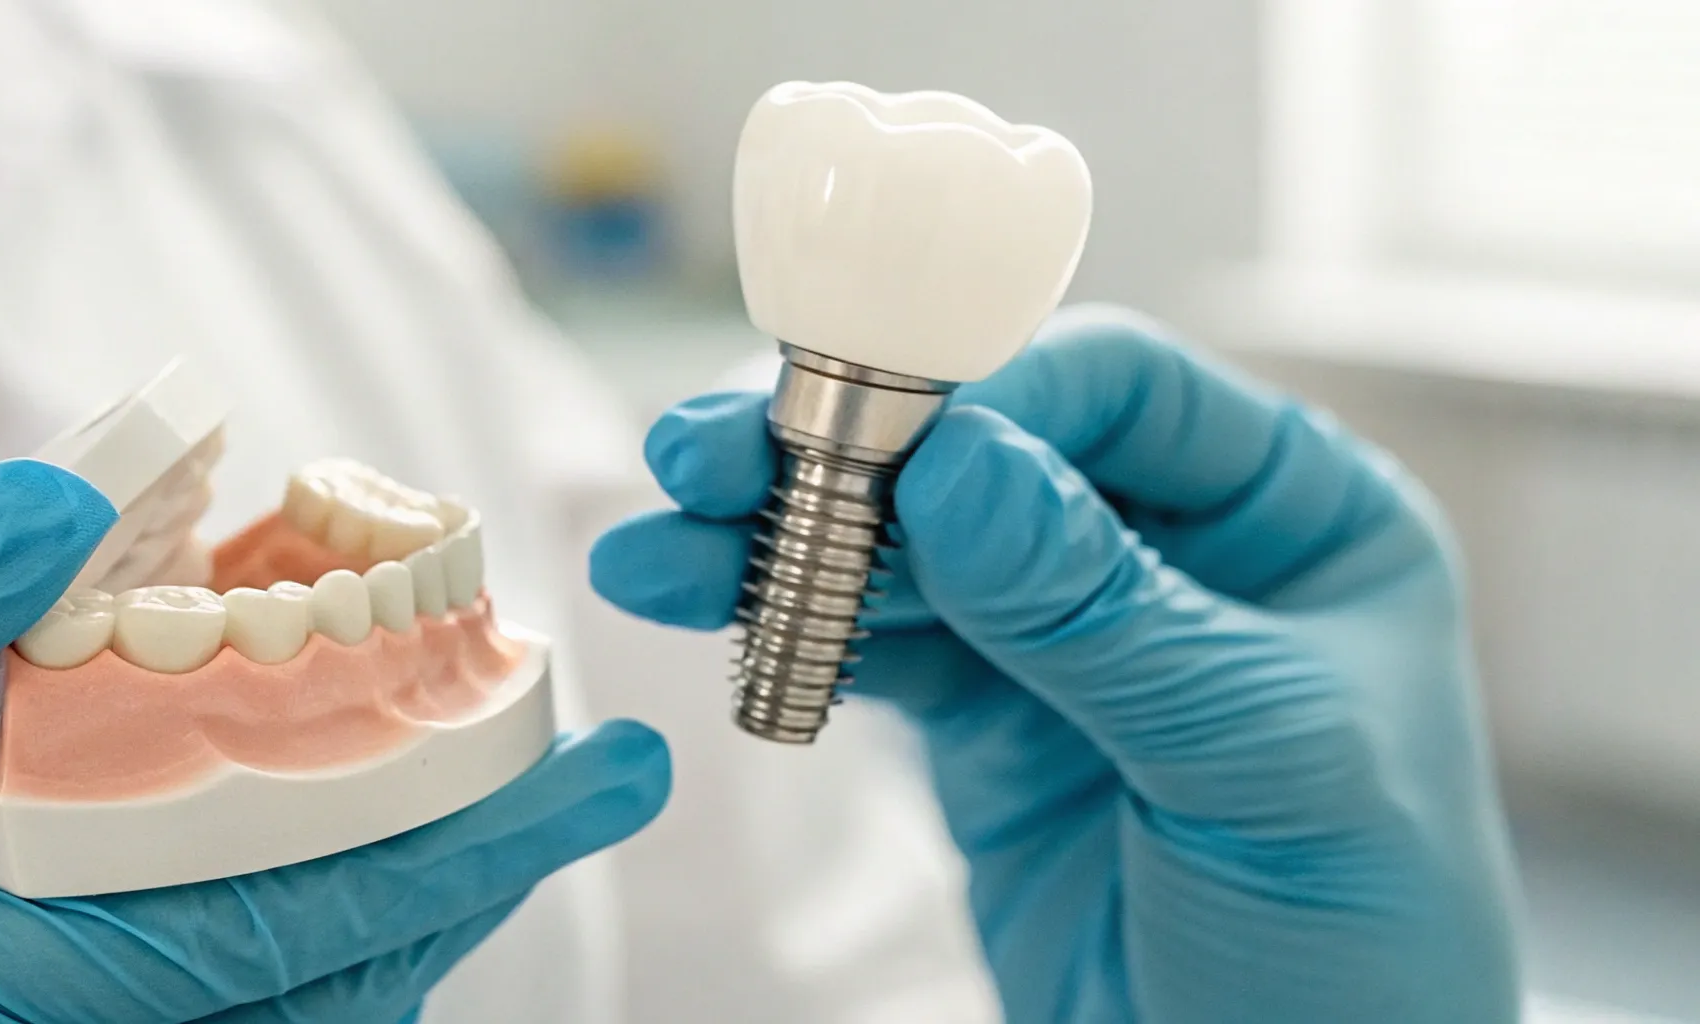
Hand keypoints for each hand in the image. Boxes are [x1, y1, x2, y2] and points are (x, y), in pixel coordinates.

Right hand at [0, 460, 668, 1022]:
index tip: (593, 776)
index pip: (285, 938)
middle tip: (584, 777)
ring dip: (402, 904)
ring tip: (486, 791)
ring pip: (284, 1012)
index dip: (459, 852)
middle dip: (471, 882)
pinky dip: (304, 923)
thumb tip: (47, 505)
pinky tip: (334, 829)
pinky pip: (212, 1005)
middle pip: (326, 993)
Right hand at [591, 307, 1520, 1022]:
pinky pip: (879, 647)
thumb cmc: (1363, 943)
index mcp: (1295, 511)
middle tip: (701, 454)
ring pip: (907, 545)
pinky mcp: (991, 722)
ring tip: (655, 553)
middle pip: (981, 448)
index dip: (981, 391)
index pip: (1115, 390)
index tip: (860, 423)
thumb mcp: (1264, 762)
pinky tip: (707, 612)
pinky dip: (794, 631)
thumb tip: (963, 467)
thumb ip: (1105, 612)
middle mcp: (1173, 547)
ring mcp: (1070, 632)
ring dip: (780, 541)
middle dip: (839, 450)